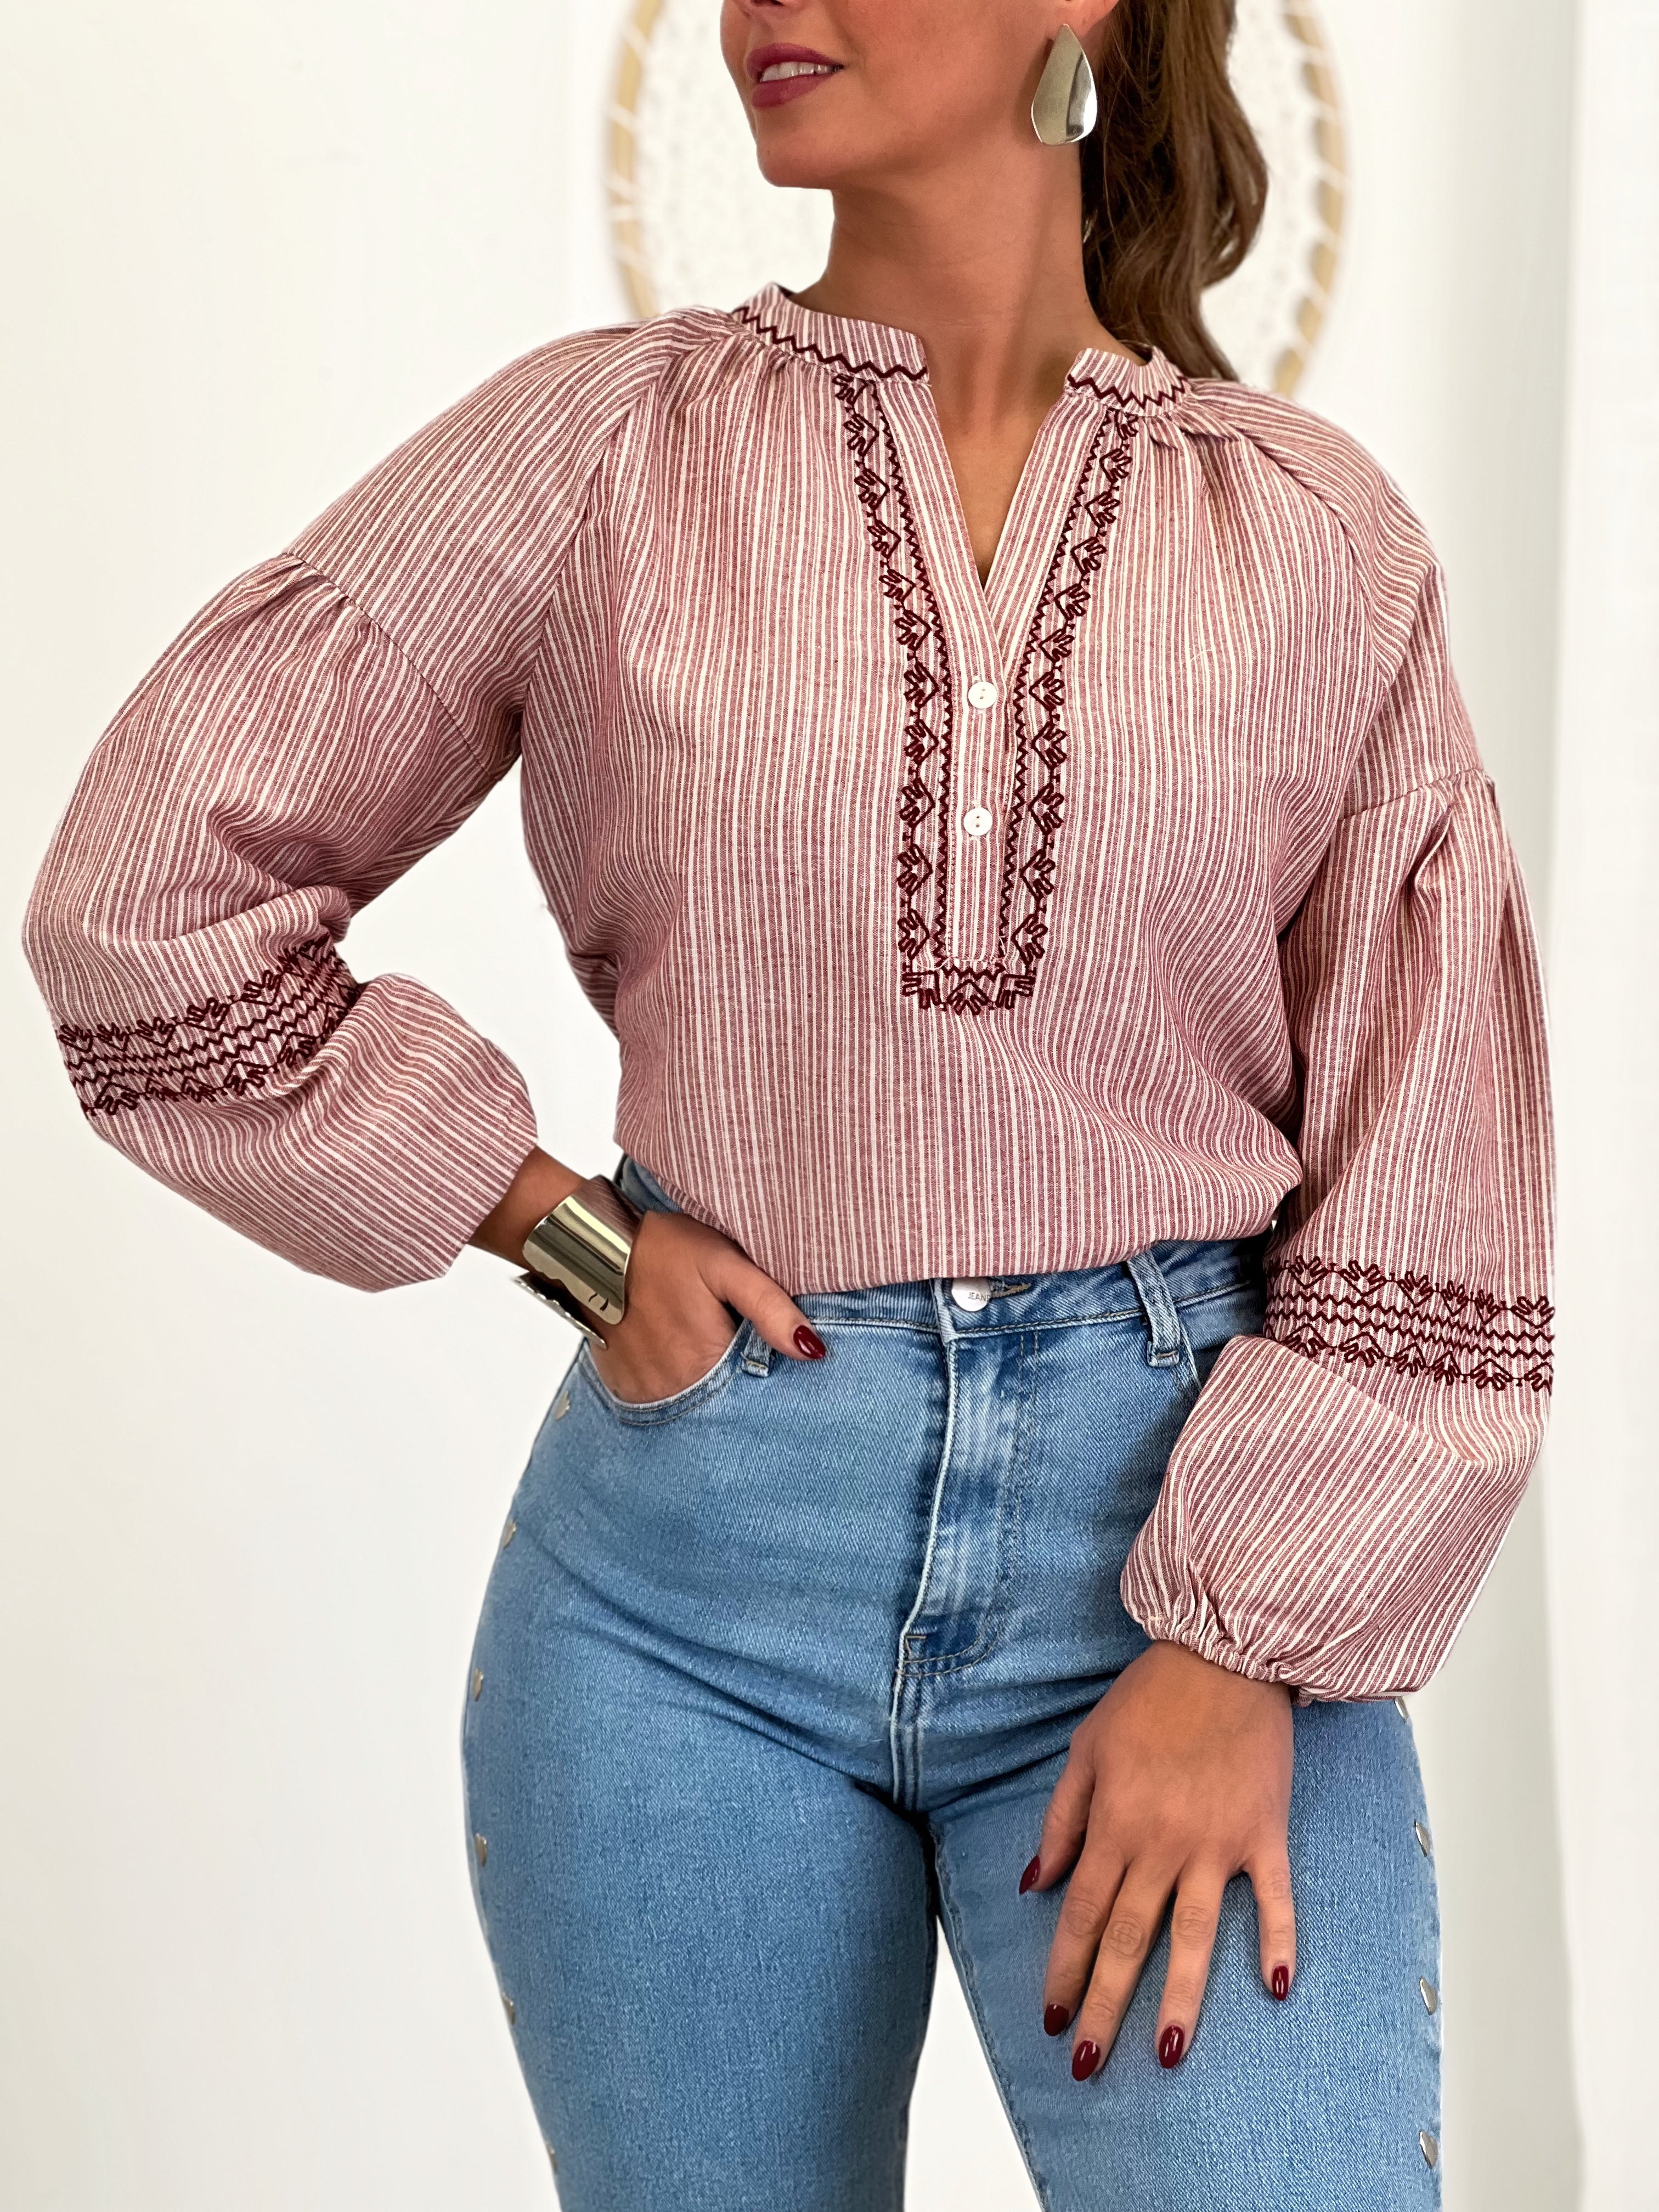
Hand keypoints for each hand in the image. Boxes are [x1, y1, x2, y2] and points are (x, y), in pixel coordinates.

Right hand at [469, 1146, 825, 1403]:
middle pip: (723, 1399)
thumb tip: (813, 1351)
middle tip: (727, 1335)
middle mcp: (674, 1389)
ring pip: (693, 1401)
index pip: (755, 1395)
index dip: (766, 1375)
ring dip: (704, 1382)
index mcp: (706, 1364)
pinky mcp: (623, 1385)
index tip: (765, 1353)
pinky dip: (673, 1380)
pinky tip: (674, 1349)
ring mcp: (645, 1392)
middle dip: (736, 1379)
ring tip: (699, 1339)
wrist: (593, 1245)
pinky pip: (660, 1397)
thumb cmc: (663, 1249)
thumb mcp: (725, 1266)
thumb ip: (770, 1308)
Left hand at [1026, 1640, 1293, 2078]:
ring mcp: (1218, 1844)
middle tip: (1087, 2064)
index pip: (1081, 1914)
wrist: (1223, 1653)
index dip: (1062, 1969)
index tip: (1049, 2017)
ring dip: (1180, 2000)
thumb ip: (1062, 1821)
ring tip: (1166, 2055)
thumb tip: (1036, 1883)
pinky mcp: (1265, 1833)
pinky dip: (1279, 1942)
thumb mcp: (1086, 1750)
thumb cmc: (1150, 1699)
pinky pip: (1275, 1899)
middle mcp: (1163, 1844)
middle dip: (1103, 2006)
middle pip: (1129, 1940)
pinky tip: (1276, 1989)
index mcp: (1115, 1823)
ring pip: (1195, 1936)